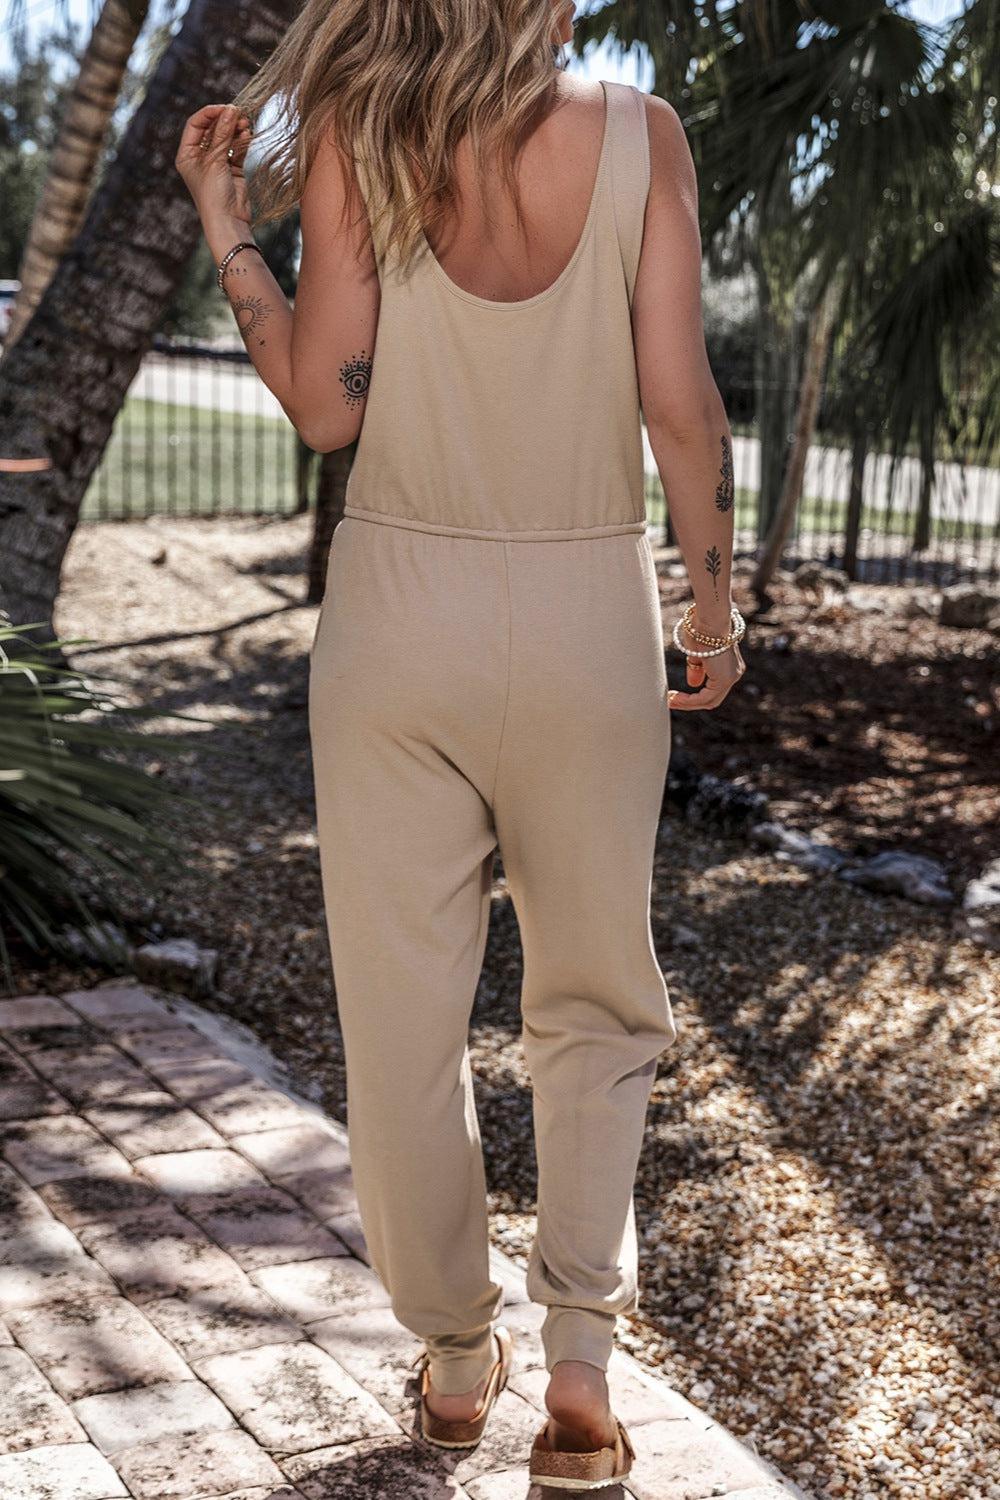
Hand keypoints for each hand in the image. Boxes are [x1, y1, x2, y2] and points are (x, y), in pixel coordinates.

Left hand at [175, 103, 253, 233]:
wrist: (229, 221)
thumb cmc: (214, 194)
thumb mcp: (215, 161)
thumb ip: (223, 134)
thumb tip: (231, 109)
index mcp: (187, 154)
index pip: (195, 124)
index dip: (209, 113)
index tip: (225, 108)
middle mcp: (200, 157)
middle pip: (212, 129)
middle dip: (225, 120)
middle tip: (239, 113)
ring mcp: (217, 163)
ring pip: (226, 138)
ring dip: (235, 129)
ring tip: (245, 124)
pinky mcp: (232, 169)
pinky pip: (237, 149)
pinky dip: (242, 141)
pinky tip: (247, 134)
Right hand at [668, 636, 745, 710]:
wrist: (710, 620)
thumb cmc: (702, 629)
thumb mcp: (697, 653)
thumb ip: (697, 669)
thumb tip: (693, 684)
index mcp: (729, 666)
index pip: (713, 689)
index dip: (694, 695)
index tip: (676, 695)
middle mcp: (734, 673)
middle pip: (712, 698)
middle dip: (690, 702)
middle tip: (671, 701)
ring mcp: (731, 677)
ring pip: (709, 701)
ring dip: (687, 703)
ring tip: (670, 701)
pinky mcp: (724, 680)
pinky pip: (705, 698)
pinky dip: (689, 701)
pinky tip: (675, 698)